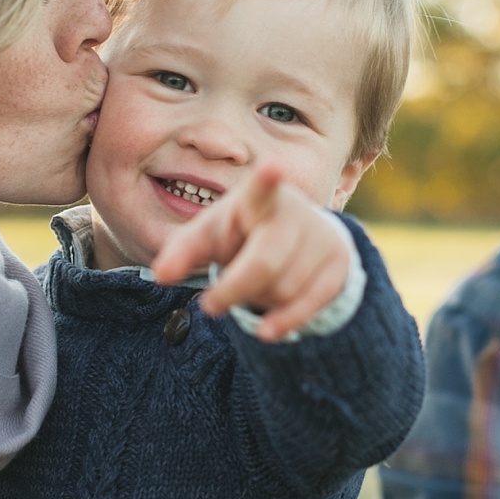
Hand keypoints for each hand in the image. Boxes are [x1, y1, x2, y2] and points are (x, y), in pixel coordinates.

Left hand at [149, 164, 351, 342]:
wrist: (299, 236)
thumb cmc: (241, 233)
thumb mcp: (208, 235)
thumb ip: (182, 252)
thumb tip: (161, 276)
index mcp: (259, 198)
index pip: (261, 189)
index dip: (266, 180)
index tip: (271, 167)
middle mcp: (295, 213)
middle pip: (264, 264)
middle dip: (233, 289)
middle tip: (209, 305)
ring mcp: (321, 239)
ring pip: (282, 290)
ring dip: (257, 301)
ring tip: (252, 287)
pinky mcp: (338, 266)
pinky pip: (308, 306)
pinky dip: (283, 321)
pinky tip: (268, 331)